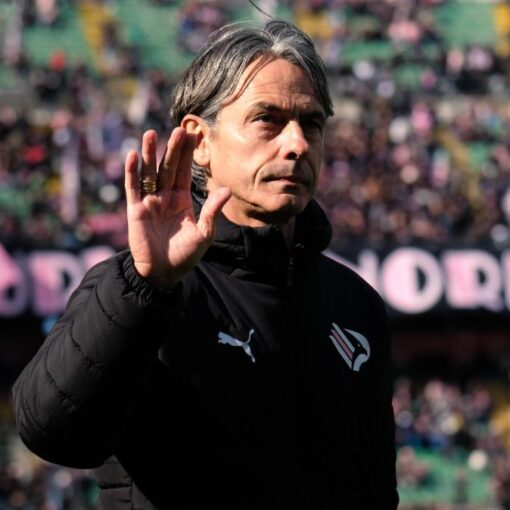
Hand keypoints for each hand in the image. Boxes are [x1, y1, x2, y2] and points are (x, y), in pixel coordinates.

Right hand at [124, 128, 230, 287]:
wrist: (164, 273)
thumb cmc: (185, 255)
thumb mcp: (203, 234)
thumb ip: (211, 211)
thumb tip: (227, 189)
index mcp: (182, 199)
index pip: (185, 172)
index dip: (188, 154)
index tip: (192, 135)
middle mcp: (165, 196)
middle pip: (168, 168)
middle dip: (173, 150)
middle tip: (178, 130)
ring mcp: (150, 201)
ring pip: (149, 173)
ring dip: (149, 154)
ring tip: (150, 134)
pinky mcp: (136, 210)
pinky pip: (133, 188)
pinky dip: (132, 172)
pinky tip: (132, 155)